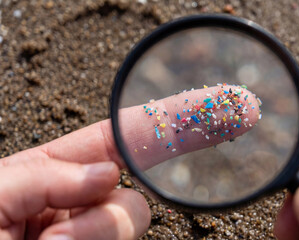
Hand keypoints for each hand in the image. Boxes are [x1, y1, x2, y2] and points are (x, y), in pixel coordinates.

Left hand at [0, 84, 258, 239]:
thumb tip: (105, 174)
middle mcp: (77, 209)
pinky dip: (100, 239)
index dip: (166, 121)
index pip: (120, 139)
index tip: (210, 110)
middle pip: (131, 193)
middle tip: (52, 237)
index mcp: (51, 176)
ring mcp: (93, 239)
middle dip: (103, 214)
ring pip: (131, 226)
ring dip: (93, 236)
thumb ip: (46, 174)